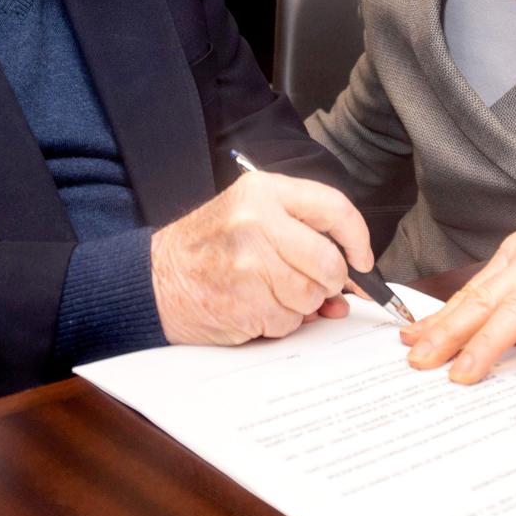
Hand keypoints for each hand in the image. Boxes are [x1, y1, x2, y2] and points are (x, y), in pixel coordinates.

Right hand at [152, 171, 372, 344]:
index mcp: (263, 192)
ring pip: (312, 297)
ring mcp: (250, 264)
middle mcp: (257, 222)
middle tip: (312, 284)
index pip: (334, 208)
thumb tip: (352, 278)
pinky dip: (279, 322)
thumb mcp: (249, 214)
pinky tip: (253, 306)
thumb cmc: (206, 248)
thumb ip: (302, 233)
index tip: (361, 260)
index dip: (358, 239)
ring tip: (269, 292)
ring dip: (300, 305)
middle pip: (329, 262)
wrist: (155, 279)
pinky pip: (289, 322)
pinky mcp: (245, 302)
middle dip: (329, 282)